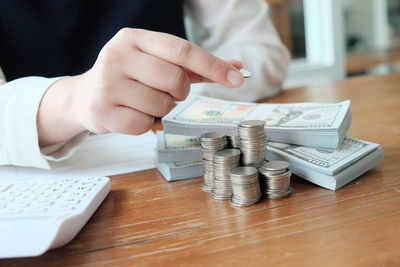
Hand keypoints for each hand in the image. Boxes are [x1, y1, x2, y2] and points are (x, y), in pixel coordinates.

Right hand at [37, 28, 243, 145]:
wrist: (84, 96)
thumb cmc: (129, 77)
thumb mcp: (155, 62)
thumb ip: (194, 66)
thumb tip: (236, 68)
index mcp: (134, 38)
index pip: (182, 50)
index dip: (213, 66)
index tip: (237, 79)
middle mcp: (117, 56)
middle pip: (175, 79)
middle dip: (180, 91)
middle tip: (168, 91)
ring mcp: (107, 84)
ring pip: (162, 104)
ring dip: (162, 107)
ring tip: (143, 100)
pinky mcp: (101, 111)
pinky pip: (144, 125)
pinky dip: (145, 123)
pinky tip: (130, 113)